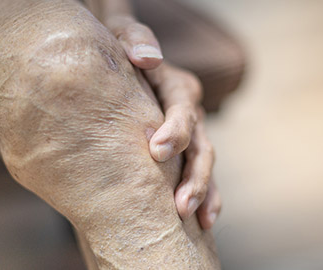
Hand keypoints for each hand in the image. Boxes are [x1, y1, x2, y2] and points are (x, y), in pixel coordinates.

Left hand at [97, 1, 220, 228]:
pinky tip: (203, 221)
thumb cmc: (118, 49)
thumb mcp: (123, 34)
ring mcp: (190, 133)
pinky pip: (197, 174)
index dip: (175, 131)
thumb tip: (148, 59)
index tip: (157, 152)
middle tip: (180, 206)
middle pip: (201, 145)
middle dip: (194, 176)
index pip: (183, 109)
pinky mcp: (182, 150)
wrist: (122, 62)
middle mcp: (189, 111)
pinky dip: (204, 196)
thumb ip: (135, 40)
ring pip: (203, 164)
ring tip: (197, 221)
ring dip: (203, 193)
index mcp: (177, 86)